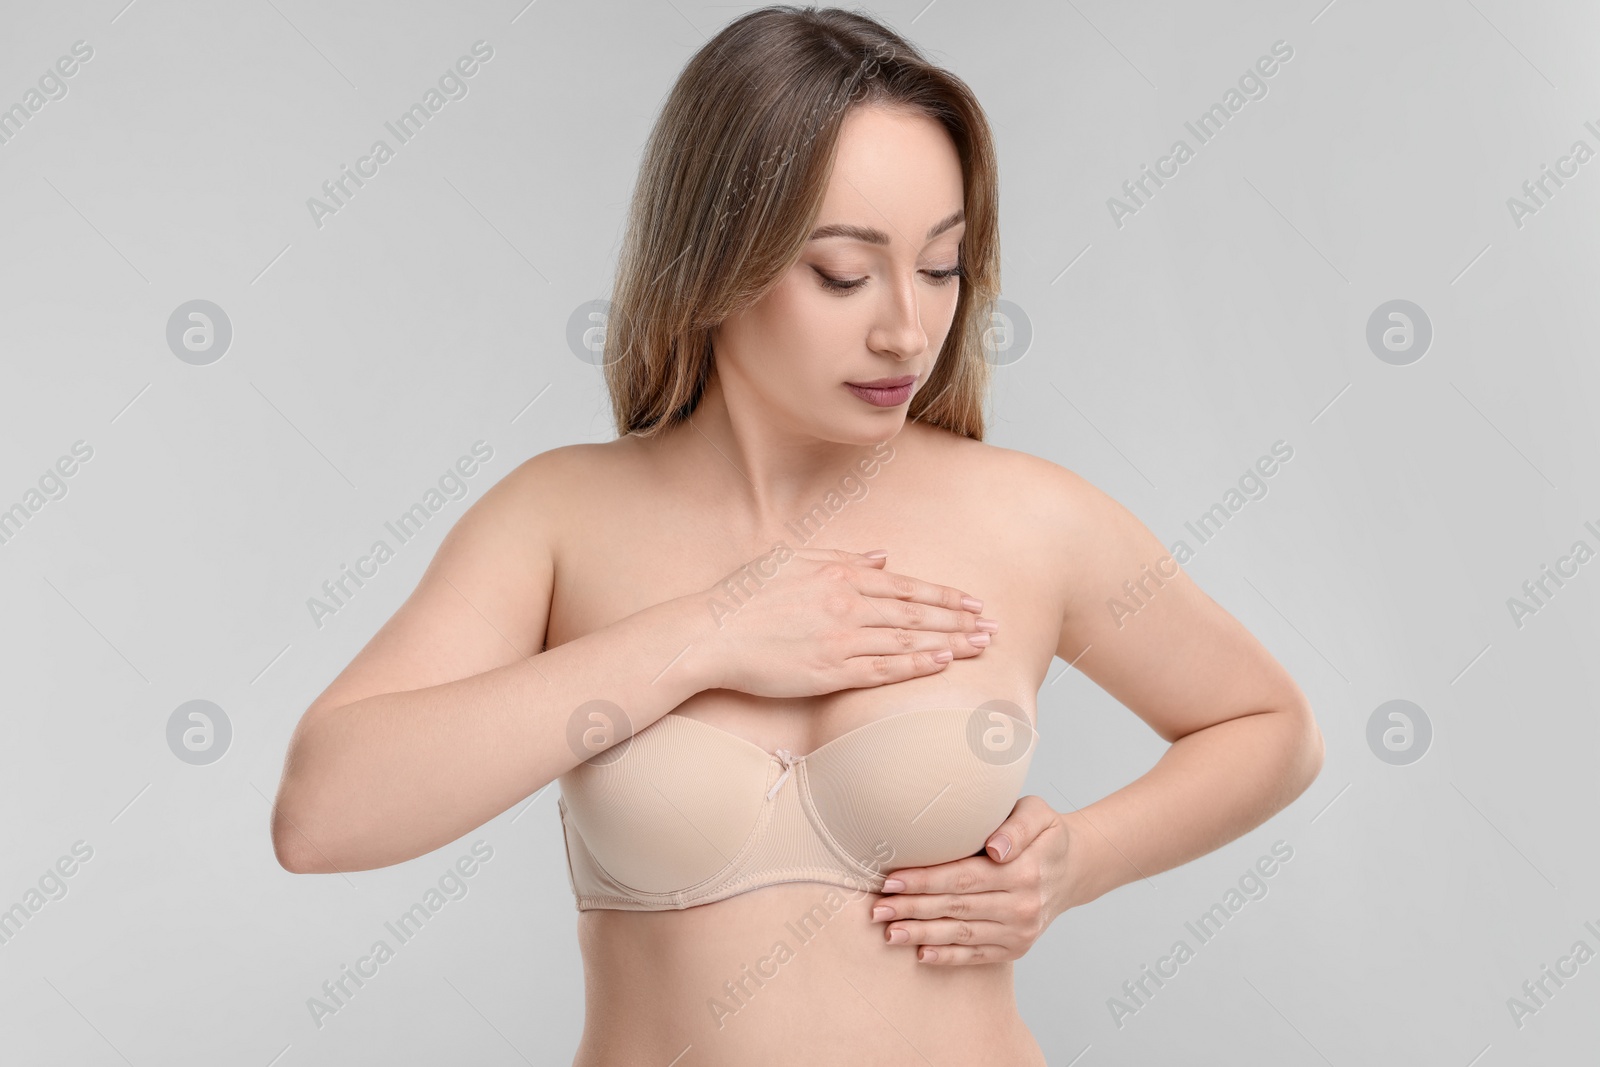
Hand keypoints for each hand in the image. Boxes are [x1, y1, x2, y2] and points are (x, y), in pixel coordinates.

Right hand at [701, 547, 997, 697]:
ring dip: (950, 642)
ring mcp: (842, 639)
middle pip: (917, 614)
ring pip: (909, 640)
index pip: (907, 587)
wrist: (709, 633)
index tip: (973, 602)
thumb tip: (882, 557)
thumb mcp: (793, 559)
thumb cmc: (745, 596)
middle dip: (960, 620)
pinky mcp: (830, 671)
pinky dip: (916, 665)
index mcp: (841, 575)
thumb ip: (842, 556)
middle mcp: (848, 604)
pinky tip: (942, 663)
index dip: (944, 596)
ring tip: (982, 646)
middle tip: (995, 627)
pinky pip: (884, 668)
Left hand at [871, 795, 1071, 964]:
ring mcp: (1020, 931)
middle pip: (956, 907)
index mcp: (1024, 871)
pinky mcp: (1017, 948)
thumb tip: (996, 848)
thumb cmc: (1046, 834)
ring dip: (923, 935)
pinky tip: (921, 953)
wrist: (1076, 868)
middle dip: (912, 908)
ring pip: (962, 934)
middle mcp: (1022, 906)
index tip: (891, 880)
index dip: (925, 880)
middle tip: (877, 909)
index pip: (963, 877)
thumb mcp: (1038, 814)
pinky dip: (948, 957)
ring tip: (889, 933)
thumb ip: (1017, 827)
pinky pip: (977, 955)